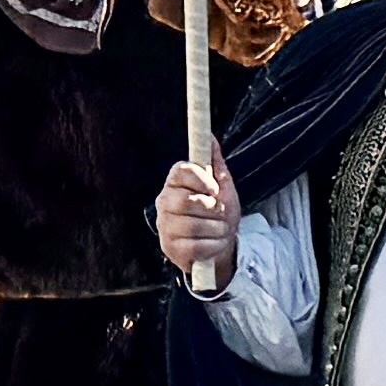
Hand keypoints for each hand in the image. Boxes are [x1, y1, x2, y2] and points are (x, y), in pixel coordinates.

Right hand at [154, 157, 236, 277]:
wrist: (220, 247)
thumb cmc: (218, 214)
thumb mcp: (222, 186)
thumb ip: (214, 163)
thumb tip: (210, 137)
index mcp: (174, 183)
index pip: (180, 171)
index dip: (200, 179)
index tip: (215, 189)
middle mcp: (164, 203)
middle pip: (185, 200)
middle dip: (211, 208)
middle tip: (219, 212)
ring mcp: (164, 227)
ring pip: (192, 226)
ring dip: (216, 229)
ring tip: (220, 229)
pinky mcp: (169, 249)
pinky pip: (195, 246)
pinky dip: (213, 245)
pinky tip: (214, 243)